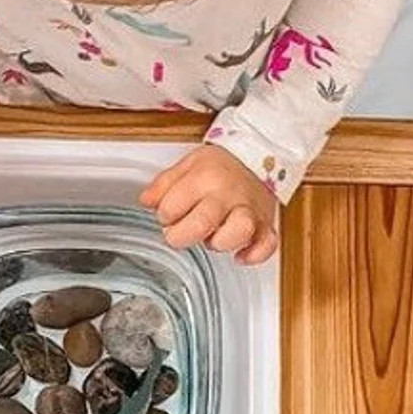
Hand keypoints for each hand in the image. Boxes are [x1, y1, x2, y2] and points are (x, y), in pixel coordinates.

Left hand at [139, 144, 279, 264]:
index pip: (172, 207)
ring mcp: (249, 210)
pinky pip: (266, 245)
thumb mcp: (187, 165)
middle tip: (179, 233)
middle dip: (181, 236)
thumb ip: (164, 184)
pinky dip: (253, 255)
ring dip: (220, 243)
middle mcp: (227, 194)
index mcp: (205, 177)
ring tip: (212, 238)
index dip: (164, 216)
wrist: (257, 158)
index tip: (168, 215)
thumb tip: (146, 201)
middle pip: (202, 223)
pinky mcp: (265, 224)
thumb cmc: (221, 165)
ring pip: (238, 232)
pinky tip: (239, 254)